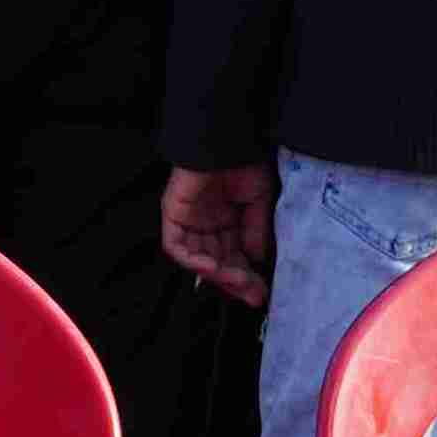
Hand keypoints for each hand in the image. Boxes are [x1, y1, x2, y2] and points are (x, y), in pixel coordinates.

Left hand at [161, 163, 276, 305]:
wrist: (228, 142)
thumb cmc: (246, 165)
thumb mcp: (260, 203)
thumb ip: (256, 234)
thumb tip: (256, 263)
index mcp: (229, 222)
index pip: (234, 259)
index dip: (247, 277)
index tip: (262, 293)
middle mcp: (207, 225)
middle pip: (217, 263)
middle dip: (235, 282)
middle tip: (253, 294)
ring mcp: (189, 221)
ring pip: (198, 260)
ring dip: (218, 275)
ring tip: (238, 281)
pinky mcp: (173, 215)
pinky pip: (176, 247)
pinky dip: (193, 261)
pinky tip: (213, 267)